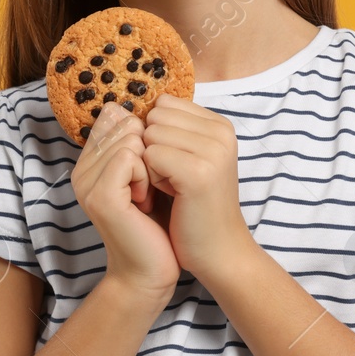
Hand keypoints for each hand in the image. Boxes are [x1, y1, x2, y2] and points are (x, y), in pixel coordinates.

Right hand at [71, 105, 178, 299]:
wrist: (151, 270)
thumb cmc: (156, 223)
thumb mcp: (148, 173)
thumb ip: (139, 142)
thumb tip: (140, 105)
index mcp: (90, 162)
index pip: (116, 117)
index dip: (144, 138)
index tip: (149, 173)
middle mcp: (81, 170)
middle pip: (125, 124)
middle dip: (150, 151)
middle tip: (149, 188)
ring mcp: (87, 182)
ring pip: (129, 139)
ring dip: (151, 166)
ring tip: (146, 196)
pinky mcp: (100, 195)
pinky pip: (129, 157)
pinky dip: (147, 176)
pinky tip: (144, 201)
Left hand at [140, 94, 258, 284]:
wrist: (218, 251)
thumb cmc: (195, 207)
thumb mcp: (189, 157)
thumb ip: (172, 128)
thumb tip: (133, 106)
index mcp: (220, 124)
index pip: (164, 104)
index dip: (157, 135)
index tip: (175, 165)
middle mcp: (221, 131)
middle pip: (155, 118)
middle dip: (152, 148)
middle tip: (173, 179)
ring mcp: (213, 150)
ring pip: (150, 135)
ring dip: (151, 165)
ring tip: (174, 188)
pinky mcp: (198, 172)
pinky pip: (150, 156)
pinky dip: (152, 179)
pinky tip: (173, 196)